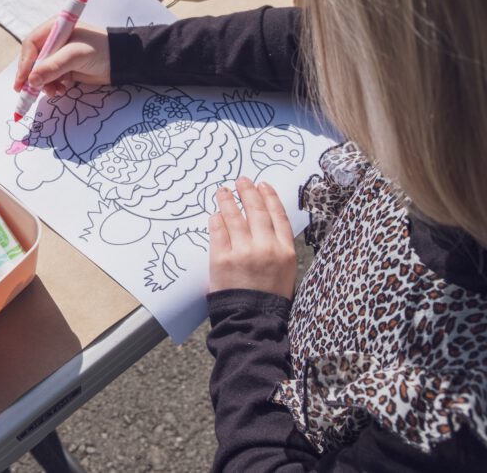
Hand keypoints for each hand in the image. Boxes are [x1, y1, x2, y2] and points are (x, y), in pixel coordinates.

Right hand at [13, 20, 110, 97]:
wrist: (123, 61)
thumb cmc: (101, 50)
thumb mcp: (75, 55)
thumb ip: (53, 66)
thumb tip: (31, 80)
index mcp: (55, 28)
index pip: (31, 45)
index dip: (25, 63)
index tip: (23, 81)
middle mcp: (54, 40)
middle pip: (33, 60)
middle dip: (32, 76)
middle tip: (29, 93)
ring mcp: (59, 55)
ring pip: (41, 72)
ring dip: (44, 84)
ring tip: (54, 91)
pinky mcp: (65, 68)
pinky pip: (50, 78)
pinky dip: (52, 86)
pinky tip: (61, 90)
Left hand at [208, 177, 295, 298]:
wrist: (252, 320)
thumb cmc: (268, 298)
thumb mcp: (285, 272)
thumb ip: (276, 248)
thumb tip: (262, 224)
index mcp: (285, 251)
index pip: (278, 216)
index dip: (270, 197)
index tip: (263, 185)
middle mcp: (266, 248)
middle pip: (256, 211)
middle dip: (248, 191)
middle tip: (241, 180)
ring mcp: (243, 252)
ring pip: (234, 216)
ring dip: (228, 200)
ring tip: (223, 191)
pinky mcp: (221, 259)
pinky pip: (217, 231)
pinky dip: (216, 220)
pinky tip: (214, 214)